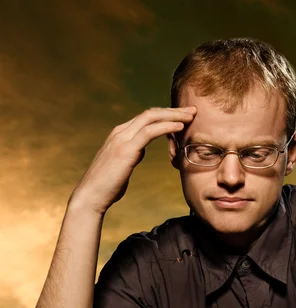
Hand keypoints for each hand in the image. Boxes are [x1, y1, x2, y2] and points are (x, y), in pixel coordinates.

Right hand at [69, 106, 196, 215]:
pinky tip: (180, 127)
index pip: (146, 118)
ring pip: (151, 118)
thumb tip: (140, 152)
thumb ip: (131, 154)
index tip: (183, 117)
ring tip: (191, 116)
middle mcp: (120, 132)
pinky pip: (149, 132)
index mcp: (120, 134)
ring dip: (174, 115)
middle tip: (192, 110)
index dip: (166, 115)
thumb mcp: (122, 164)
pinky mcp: (126, 149)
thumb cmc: (107, 185)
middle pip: (151, 113)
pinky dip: (166, 127)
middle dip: (173, 111)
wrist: (91, 196)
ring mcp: (122, 138)